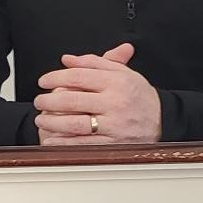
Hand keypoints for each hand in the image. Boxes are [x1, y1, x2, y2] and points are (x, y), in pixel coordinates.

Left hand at [35, 42, 161, 145]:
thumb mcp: (122, 72)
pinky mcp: (113, 143)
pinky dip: (64, 142)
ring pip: (75, 123)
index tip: (44, 81)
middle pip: (73, 99)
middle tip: (39, 101)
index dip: (56, 77)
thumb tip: (68, 59)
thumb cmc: (139, 96)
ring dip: (53, 122)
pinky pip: (83, 143)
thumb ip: (95, 62)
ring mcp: (114, 124)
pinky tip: (51, 139)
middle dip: (49, 101)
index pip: (79, 76)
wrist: (163, 120)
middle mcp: (115, 102)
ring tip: (41, 118)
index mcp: (116, 82)